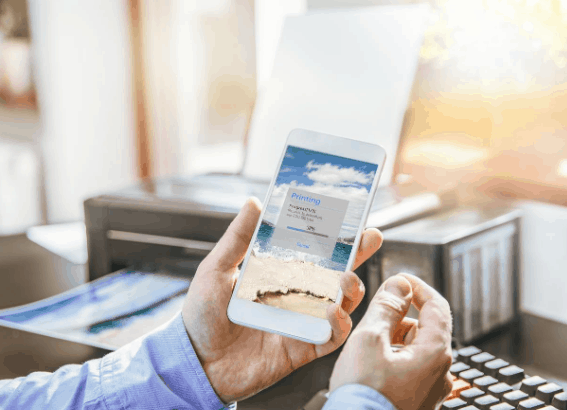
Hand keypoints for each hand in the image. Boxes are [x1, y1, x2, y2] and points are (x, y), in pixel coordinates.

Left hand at [181, 198, 383, 402]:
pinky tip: (332, 312)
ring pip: (342, 303)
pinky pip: (333, 337)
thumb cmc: (201, 316)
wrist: (196, 363)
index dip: (333, 234)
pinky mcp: (304, 348)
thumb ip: (238, 239)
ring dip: (351, 289)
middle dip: (357, 254)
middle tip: (370, 237)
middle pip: (335, 271)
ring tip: (345, 279)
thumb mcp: (216, 270)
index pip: (312, 250)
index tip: (348, 216)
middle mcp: (295, 296)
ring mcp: (302, 322)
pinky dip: (339, 324)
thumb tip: (254, 202)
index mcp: (278, 274)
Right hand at [329, 274, 453, 409]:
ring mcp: (430, 391)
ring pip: (414, 351)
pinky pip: (409, 371)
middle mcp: (440, 372)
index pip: (436, 305)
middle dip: (398, 318)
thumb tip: (400, 286)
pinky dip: (392, 362)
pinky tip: (370, 370)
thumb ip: (386, 307)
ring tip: (366, 350)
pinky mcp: (417, 403)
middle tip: (371, 318)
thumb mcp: (370, 340)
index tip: (399, 280)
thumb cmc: (363, 396)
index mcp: (435, 352)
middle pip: (424, 329)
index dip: (416, 287)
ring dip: (393, 342)